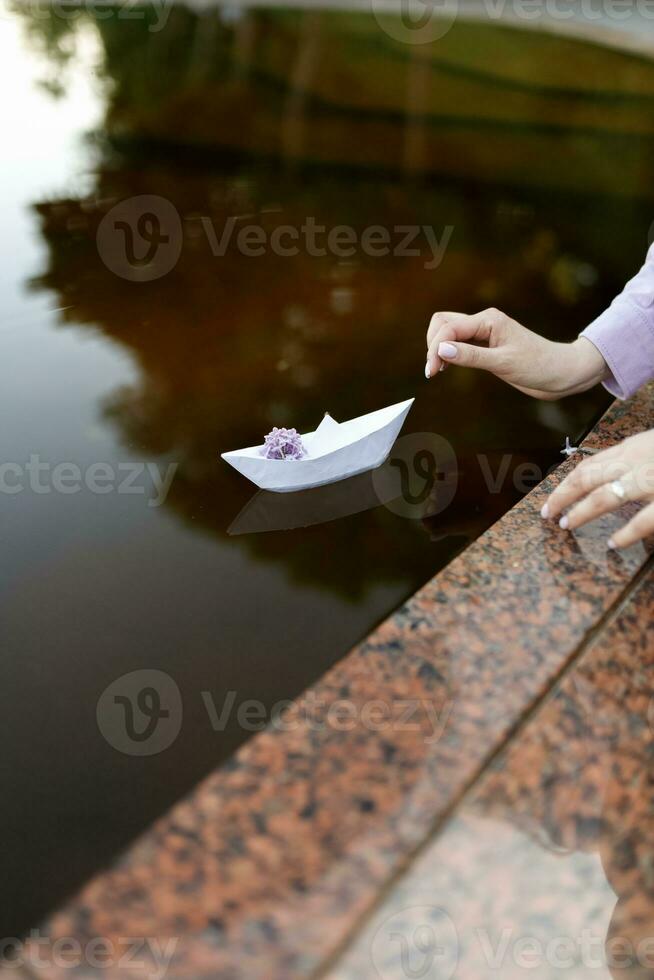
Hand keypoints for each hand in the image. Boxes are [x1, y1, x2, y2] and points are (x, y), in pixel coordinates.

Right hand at [425, 307, 607, 399]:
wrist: (562, 374)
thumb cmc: (539, 366)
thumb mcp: (504, 363)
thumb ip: (471, 356)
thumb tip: (441, 350)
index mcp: (489, 320)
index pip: (449, 328)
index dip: (435, 348)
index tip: (432, 372)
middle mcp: (484, 323)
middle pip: (443, 323)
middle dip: (433, 344)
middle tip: (434, 371)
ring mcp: (485, 334)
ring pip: (448, 331)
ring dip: (438, 347)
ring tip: (438, 370)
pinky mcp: (486, 347)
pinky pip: (458, 343)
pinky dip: (448, 353)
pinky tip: (448, 367)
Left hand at [542, 429, 653, 548]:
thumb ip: (636, 459)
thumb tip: (618, 477)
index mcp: (632, 449)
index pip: (589, 465)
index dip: (567, 482)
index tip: (552, 497)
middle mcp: (634, 462)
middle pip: (586, 478)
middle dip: (561, 496)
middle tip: (546, 512)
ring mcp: (648, 480)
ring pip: (603, 497)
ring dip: (580, 513)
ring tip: (566, 525)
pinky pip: (642, 521)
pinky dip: (626, 534)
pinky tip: (613, 544)